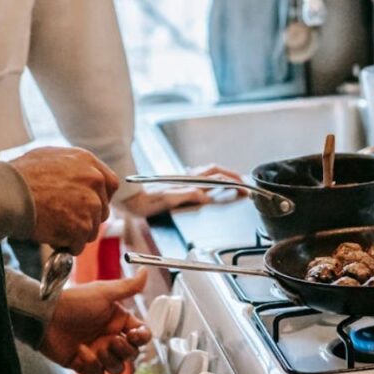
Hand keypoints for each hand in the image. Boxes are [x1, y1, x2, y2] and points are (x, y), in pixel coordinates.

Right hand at [12, 146, 119, 253]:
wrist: (6, 191)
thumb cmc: (19, 175)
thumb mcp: (49, 157)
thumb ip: (72, 168)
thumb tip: (79, 177)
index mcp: (88, 162)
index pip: (111, 184)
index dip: (101, 198)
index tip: (90, 206)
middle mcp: (94, 181)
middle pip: (102, 210)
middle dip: (85, 218)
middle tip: (64, 220)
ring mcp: (90, 204)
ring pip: (91, 229)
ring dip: (75, 233)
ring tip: (52, 226)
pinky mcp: (82, 226)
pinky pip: (78, 244)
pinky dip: (66, 245)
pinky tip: (51, 236)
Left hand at [40, 269, 151, 373]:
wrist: (45, 317)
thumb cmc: (74, 302)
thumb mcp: (104, 292)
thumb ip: (128, 286)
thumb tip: (145, 271)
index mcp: (118, 321)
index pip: (142, 335)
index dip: (142, 338)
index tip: (133, 334)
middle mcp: (110, 337)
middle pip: (132, 354)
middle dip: (125, 350)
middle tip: (112, 341)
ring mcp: (98, 351)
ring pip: (117, 367)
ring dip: (110, 360)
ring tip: (97, 349)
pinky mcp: (83, 363)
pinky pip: (97, 373)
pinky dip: (91, 365)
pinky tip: (80, 351)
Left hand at [122, 164, 246, 216]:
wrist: (129, 199)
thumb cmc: (144, 201)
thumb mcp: (165, 200)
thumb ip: (184, 195)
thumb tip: (202, 194)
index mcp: (188, 181)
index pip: (216, 176)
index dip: (231, 180)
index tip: (243, 187)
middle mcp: (188, 179)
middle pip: (216, 173)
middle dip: (232, 177)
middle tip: (244, 186)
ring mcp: (184, 182)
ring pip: (210, 175)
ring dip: (224, 179)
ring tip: (235, 186)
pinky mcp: (180, 186)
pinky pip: (202, 182)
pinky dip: (214, 183)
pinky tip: (214, 190)